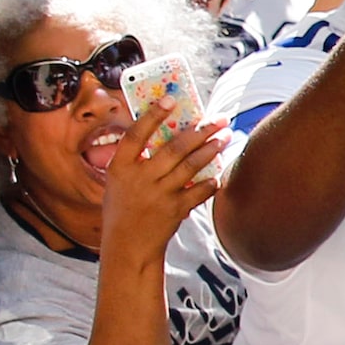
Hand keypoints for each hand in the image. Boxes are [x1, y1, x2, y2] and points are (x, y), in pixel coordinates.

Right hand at [99, 104, 228, 260]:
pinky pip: (198, 192)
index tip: (170, 99)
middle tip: (219, 119)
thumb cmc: (124, 208)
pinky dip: (210, 182)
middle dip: (200, 131)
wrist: (126, 246)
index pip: (136, 135)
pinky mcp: (174, 211)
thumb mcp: (120, 182)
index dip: (152, 115)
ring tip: (225, 137)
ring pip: (190, 166)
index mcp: (119, 167)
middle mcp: (139, 179)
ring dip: (211, 150)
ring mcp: (157, 195)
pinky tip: (219, 173)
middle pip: (174, 148)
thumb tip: (171, 133)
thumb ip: (140, 161)